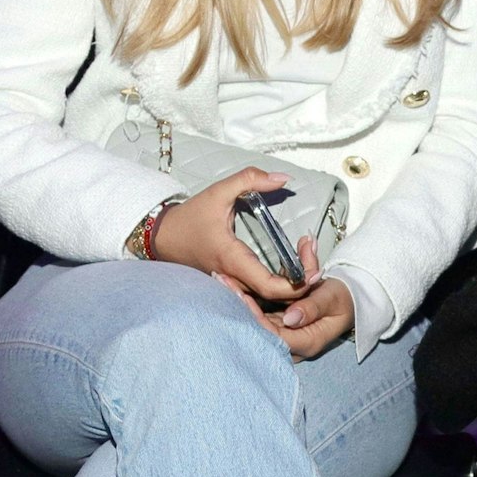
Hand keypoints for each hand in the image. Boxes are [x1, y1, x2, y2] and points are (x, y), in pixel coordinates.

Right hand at [148, 167, 310, 303]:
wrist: (162, 237)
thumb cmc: (190, 217)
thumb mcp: (218, 191)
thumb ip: (250, 179)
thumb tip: (284, 177)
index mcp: (232, 259)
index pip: (269, 287)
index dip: (296, 284)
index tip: (313, 267)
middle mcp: (233, 278)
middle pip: (276, 297)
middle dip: (302, 281)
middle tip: (314, 254)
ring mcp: (232, 285)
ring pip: (269, 298)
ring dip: (293, 284)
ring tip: (308, 256)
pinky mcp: (232, 285)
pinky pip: (260, 293)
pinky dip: (281, 285)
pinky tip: (293, 266)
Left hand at [223, 265, 355, 361]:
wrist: (348, 299)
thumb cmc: (343, 298)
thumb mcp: (332, 297)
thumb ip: (313, 307)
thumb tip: (291, 318)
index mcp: (309, 342)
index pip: (274, 337)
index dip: (256, 318)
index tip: (242, 296)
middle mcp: (294, 346)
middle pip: (260, 333)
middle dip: (240, 308)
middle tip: (223, 284)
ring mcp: (286, 338)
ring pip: (256, 325)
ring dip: (239, 304)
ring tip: (221, 282)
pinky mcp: (280, 328)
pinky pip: (260, 319)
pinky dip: (247, 303)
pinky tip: (232, 287)